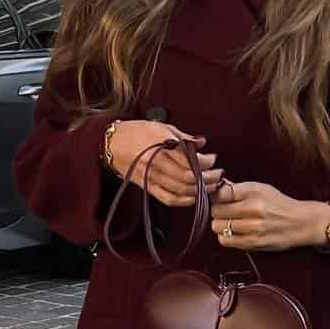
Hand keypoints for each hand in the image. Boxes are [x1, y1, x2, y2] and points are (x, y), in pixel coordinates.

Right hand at [106, 120, 222, 208]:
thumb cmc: (136, 132)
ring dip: (200, 190)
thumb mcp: (162, 127)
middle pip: (189, 178)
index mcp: (162, 147)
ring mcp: (152, 178)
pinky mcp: (147, 187)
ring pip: (181, 191)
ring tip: (211, 185)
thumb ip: (184, 137)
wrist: (111, 143)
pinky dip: (184, 201)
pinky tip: (194, 197)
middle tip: (218, 174)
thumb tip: (202, 142)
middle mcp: (157, 165)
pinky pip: (168, 199)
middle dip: (208, 178)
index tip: (213, 159)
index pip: (191, 160)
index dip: (206, 162)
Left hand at [211, 180, 320, 251]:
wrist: (301, 222)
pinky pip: (225, 241)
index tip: (218, 198)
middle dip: (217, 210)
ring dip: (220, 224)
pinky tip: (233, 232)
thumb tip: (214, 187)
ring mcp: (253, 227)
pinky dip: (225, 236)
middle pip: (216, 210)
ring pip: (218, 226)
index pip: (221, 193)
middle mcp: (254, 208)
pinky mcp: (253, 243)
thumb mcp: (261, 188)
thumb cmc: (279, 204)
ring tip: (229, 222)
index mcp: (254, 191)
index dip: (215, 196)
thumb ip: (238, 188)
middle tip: (224, 211)